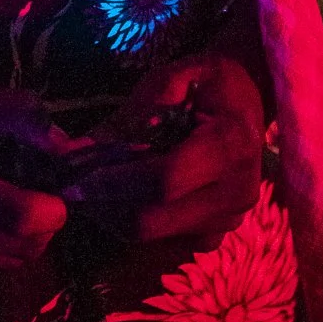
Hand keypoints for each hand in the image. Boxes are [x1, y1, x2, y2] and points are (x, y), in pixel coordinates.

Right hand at [0, 46, 72, 273]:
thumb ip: (10, 113)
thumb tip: (63, 139)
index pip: (28, 221)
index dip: (56, 202)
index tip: (56, 170)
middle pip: (23, 250)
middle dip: (43, 218)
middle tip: (35, 175)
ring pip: (0, 260)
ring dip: (17, 231)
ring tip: (1, 184)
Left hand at [66, 52, 265, 246]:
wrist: (249, 99)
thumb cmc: (207, 82)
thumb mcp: (170, 80)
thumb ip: (128, 117)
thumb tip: (74, 151)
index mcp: (231, 144)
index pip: (164, 180)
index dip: (115, 181)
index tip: (77, 174)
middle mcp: (237, 190)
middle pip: (155, 218)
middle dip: (107, 204)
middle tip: (74, 185)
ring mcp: (230, 219)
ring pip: (155, 235)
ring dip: (117, 215)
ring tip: (95, 187)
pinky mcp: (218, 235)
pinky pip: (164, 241)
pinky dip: (137, 221)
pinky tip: (125, 196)